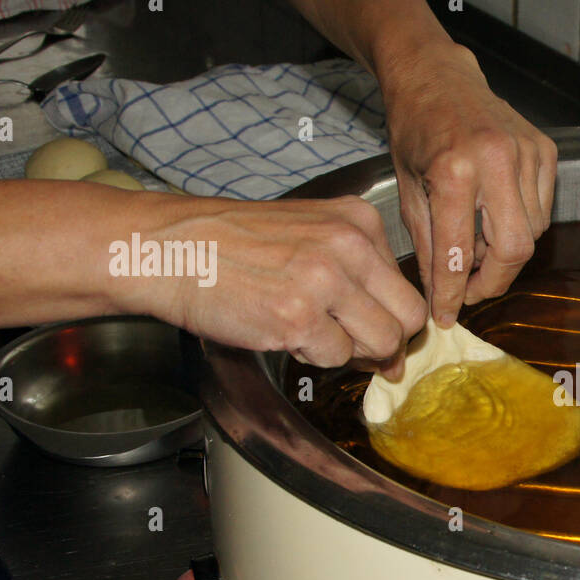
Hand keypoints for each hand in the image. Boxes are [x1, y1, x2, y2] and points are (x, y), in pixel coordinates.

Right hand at [123, 192, 426, 367]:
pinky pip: (336, 359)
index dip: (392, 315)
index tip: (369, 324)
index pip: (408, 284)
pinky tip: (284, 332)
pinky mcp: (299, 318)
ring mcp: (326, 282)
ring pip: (381, 343)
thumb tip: (396, 336)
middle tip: (354, 345)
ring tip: (312, 333)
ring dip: (351, 352)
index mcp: (359, 220)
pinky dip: (314, 357)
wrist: (171, 248)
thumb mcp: (309, 231)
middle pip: (409, 318)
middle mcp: (350, 246)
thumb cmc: (234, 244)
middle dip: (386, 342)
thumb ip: (358, 271)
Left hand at [383, 42, 556, 326]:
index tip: (446, 314)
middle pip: (514, 250)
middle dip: (493, 281)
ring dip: (504, 253)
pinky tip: (495, 218)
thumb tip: (441, 296)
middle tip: (470, 291)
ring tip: (476, 247)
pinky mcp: (545, 150)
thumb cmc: (416, 130)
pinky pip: (542, 210)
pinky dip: (521, 225)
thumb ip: (428, 246)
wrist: (436, 76)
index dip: (452, 293)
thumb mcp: (408, 191)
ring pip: (532, 233)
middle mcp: (496, 159)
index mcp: (453, 170)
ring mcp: (527, 152)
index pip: (457, 253)